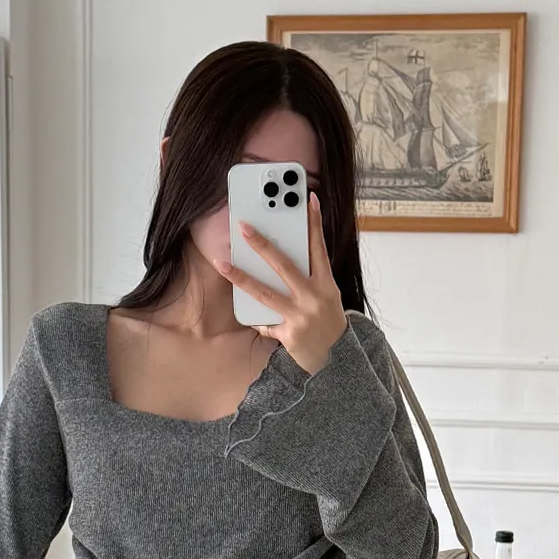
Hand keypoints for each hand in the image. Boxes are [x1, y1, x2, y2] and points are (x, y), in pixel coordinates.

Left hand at [213, 191, 348, 375]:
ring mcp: (300, 316)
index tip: (309, 200)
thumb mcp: (326, 295)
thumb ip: (310, 276)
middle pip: (284, 266)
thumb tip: (281, 256)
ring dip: (240, 277)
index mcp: (326, 284)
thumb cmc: (327, 321)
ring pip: (264, 293)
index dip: (315, 223)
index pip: (319, 248)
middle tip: (244, 227)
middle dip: (262, 244)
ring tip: (222, 264)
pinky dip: (254, 316)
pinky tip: (242, 309)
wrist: (336, 358)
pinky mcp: (288, 334)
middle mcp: (313, 298)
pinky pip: (264, 321)